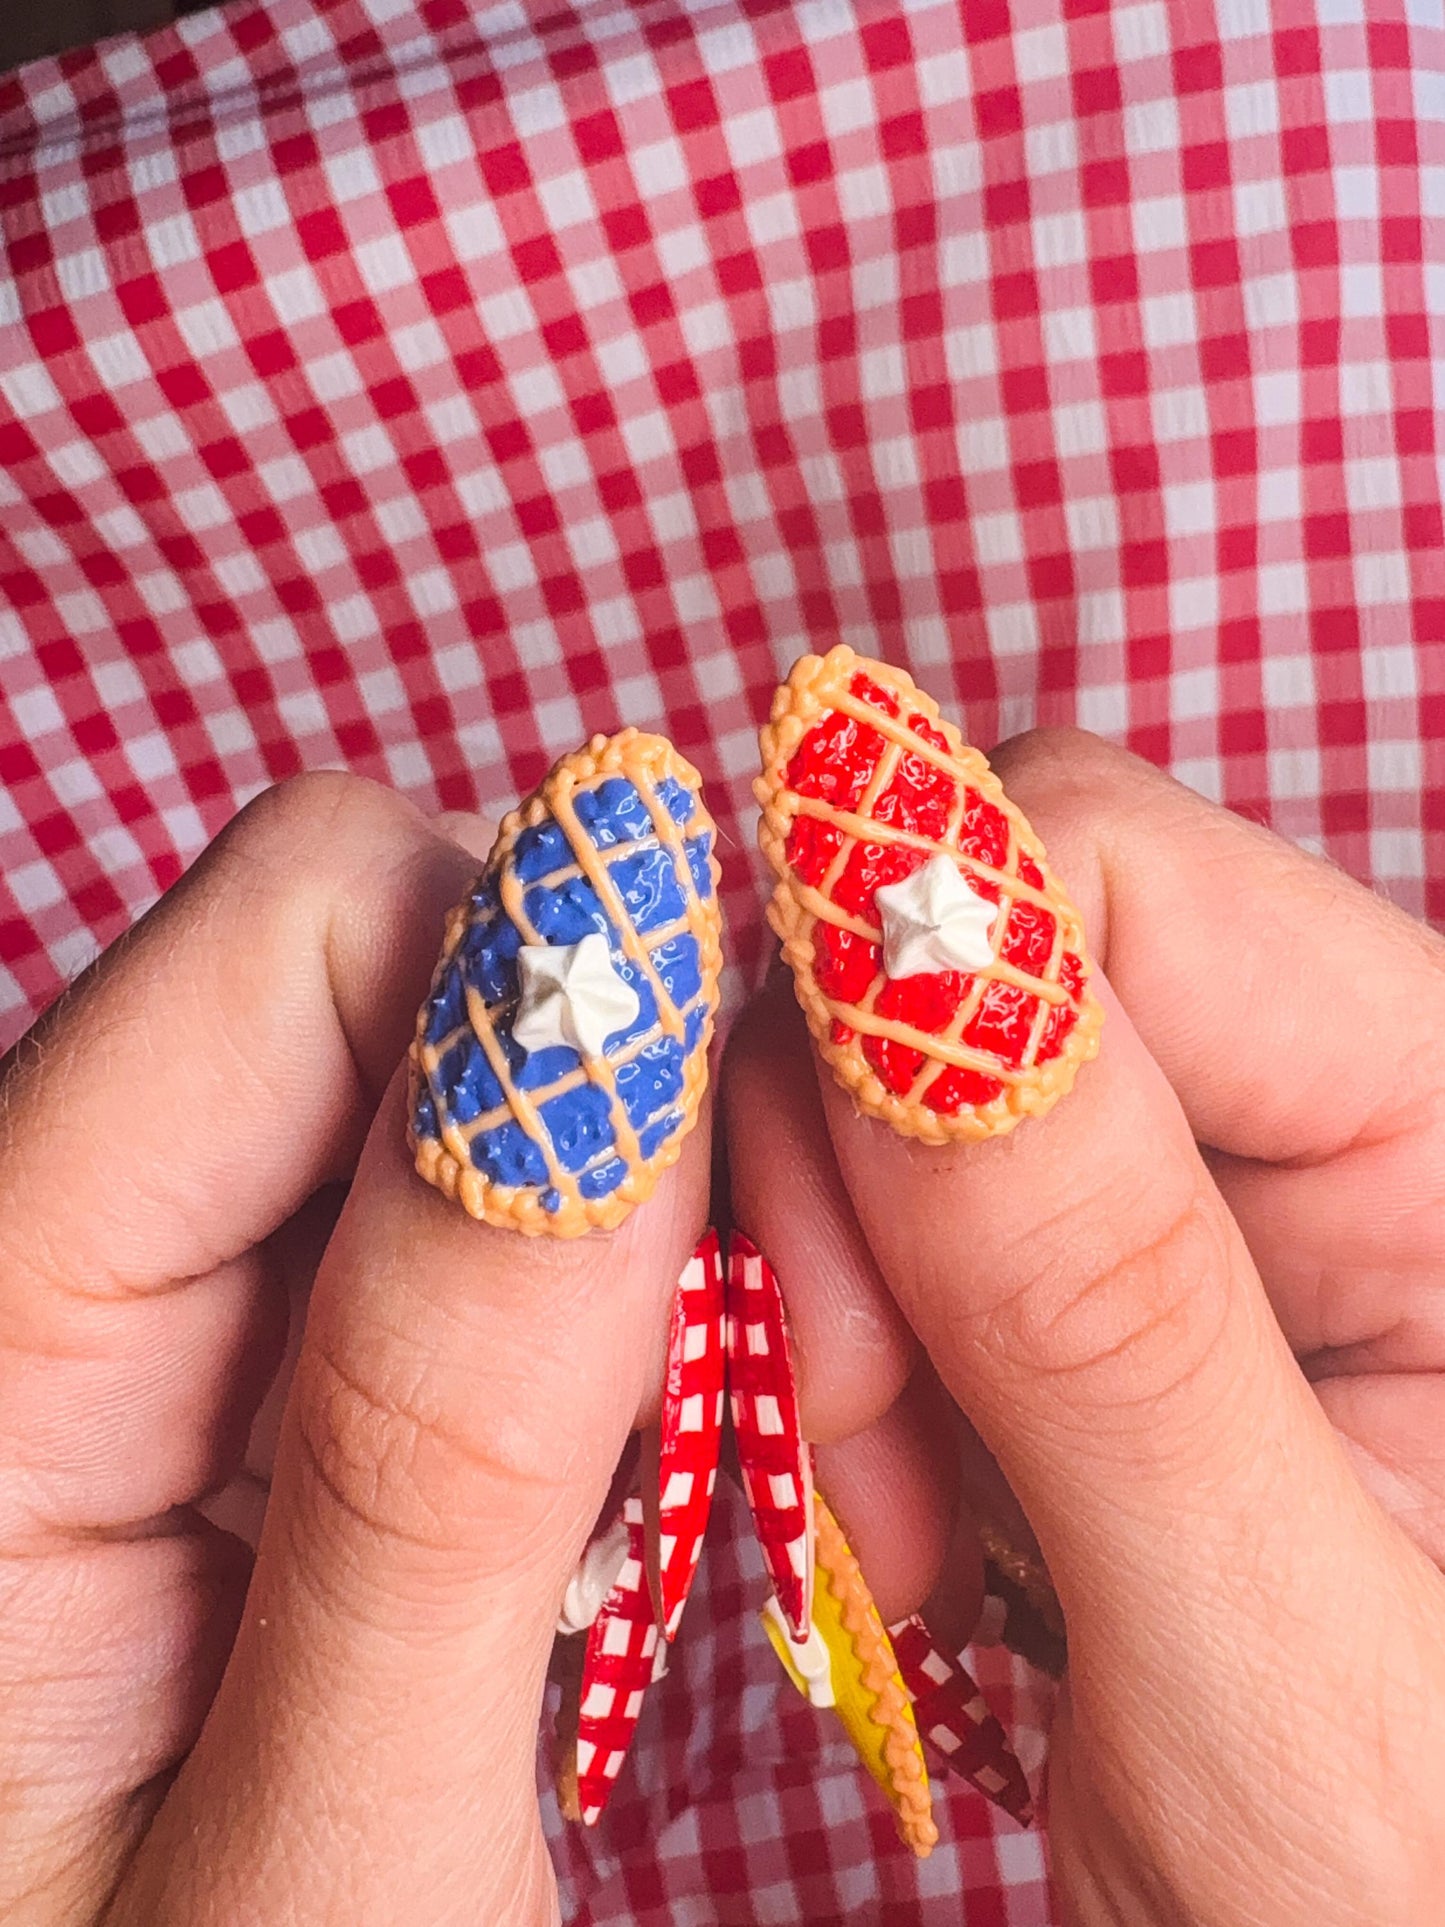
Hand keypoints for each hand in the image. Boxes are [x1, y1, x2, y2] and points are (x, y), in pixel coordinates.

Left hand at [0, 773, 706, 1926]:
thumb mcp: (318, 1864)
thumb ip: (440, 1438)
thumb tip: (619, 1015)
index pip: (310, 919)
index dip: (569, 1008)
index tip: (730, 1250)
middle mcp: (46, 1243)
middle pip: (404, 952)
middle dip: (628, 1124)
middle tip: (736, 1408)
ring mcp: (162, 1288)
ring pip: (476, 1062)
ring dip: (639, 1230)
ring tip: (661, 1496)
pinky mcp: (258, 1337)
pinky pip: (481, 1191)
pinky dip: (604, 1300)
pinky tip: (608, 1485)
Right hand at [728, 730, 1444, 1922]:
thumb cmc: (1418, 1907)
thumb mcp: (1287, 1664)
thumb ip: (1106, 1301)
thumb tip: (894, 923)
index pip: (1116, 866)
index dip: (909, 1021)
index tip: (849, 1335)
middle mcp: (1338, 1102)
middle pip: (972, 944)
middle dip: (848, 1195)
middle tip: (868, 1468)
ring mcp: (1205, 1185)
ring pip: (881, 1078)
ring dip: (831, 1306)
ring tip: (913, 1547)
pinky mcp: (1096, 1269)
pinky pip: (877, 1206)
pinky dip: (839, 1356)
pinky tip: (916, 1523)